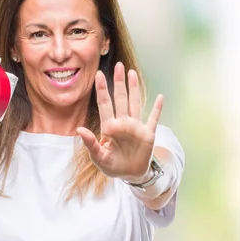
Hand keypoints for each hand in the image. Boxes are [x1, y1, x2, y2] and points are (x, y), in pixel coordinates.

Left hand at [76, 62, 162, 181]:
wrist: (129, 175)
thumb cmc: (112, 165)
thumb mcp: (98, 157)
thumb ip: (90, 143)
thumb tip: (79, 129)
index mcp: (109, 127)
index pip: (105, 104)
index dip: (102, 90)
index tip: (99, 74)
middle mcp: (122, 123)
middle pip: (121, 98)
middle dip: (119, 82)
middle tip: (118, 65)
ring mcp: (136, 127)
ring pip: (135, 103)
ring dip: (134, 88)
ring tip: (132, 73)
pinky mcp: (148, 134)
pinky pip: (153, 119)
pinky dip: (157, 109)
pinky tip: (160, 97)